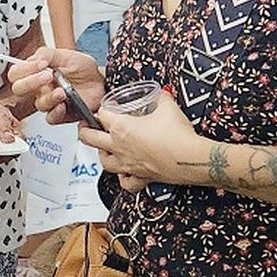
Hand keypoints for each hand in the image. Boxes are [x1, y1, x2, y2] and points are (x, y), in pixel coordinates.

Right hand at [8, 47, 105, 124]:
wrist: (101, 82)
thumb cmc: (84, 69)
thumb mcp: (67, 55)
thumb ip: (48, 54)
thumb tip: (37, 59)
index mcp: (36, 71)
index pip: (17, 72)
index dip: (24, 69)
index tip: (41, 64)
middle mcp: (40, 87)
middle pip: (19, 89)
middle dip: (31, 82)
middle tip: (47, 75)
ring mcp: (49, 101)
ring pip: (38, 104)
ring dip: (49, 97)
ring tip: (62, 91)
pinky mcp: (60, 114)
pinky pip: (50, 118)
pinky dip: (56, 112)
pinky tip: (64, 105)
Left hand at [76, 97, 212, 187]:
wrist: (191, 158)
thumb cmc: (177, 134)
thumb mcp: (168, 106)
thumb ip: (161, 98)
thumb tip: (161, 94)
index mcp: (121, 127)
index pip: (101, 115)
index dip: (100, 110)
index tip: (103, 109)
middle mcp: (119, 147)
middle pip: (90, 138)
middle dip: (85, 130)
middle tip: (85, 126)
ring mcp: (128, 164)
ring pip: (104, 162)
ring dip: (101, 154)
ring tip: (103, 149)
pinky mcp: (141, 177)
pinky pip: (126, 182)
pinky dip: (123, 178)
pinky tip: (125, 173)